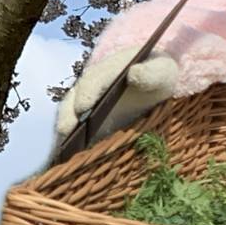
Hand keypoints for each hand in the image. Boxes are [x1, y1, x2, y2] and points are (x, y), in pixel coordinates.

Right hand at [53, 51, 180, 148]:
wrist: (156, 83)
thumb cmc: (159, 76)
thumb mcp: (161, 71)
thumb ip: (150, 73)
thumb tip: (133, 74)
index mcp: (109, 69)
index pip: (94, 80)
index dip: (88, 93)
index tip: (84, 108)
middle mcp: (92, 84)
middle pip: (74, 98)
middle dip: (68, 114)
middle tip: (66, 131)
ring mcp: (87, 101)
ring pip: (70, 112)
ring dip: (65, 127)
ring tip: (64, 147)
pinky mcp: (88, 119)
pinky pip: (76, 127)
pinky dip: (71, 139)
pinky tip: (70, 155)